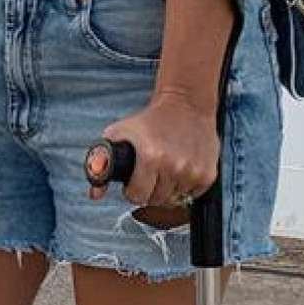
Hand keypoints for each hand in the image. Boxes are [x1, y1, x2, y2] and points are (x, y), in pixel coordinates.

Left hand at [89, 92, 217, 208]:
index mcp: (151, 157)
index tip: (135, 181)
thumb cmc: (149, 121)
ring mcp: (193, 172)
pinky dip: (186, 186)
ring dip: (168, 188)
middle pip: (156, 200)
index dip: (132, 190)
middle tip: (150, 173)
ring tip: (166, 168)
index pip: (137, 197)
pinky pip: (193, 195)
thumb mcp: (118, 135)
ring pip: (174, 199)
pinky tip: (181, 168)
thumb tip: (95, 194)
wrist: (186, 104)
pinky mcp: (208, 174)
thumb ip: (101, 165)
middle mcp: (174, 166)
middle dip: (150, 190)